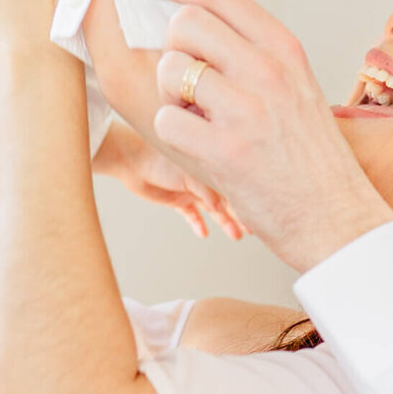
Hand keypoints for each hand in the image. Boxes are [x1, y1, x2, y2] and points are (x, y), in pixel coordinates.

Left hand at [94, 122, 247, 241]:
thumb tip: (220, 206)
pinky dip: (197, 224)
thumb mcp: (188, 172)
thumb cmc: (158, 157)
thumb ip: (205, 188)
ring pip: (212, 210)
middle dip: (240, 213)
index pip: (233, 186)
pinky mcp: (176, 199)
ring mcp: (190, 189)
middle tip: (255, 229)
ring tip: (237, 236)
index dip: (246, 199)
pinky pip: (190, 214)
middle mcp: (202, 179)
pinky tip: (204, 234)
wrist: (130, 158)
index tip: (262, 211)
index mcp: (209, 168)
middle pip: (227, 199)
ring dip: (224, 222)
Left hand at [127, 0, 392, 272]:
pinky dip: (172, 133)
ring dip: (170, 95)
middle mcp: (268, 71)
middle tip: (187, 83)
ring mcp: (247, 110)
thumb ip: (254, 55)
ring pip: (172, 69)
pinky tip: (200, 146)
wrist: (338, 218)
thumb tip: (197, 27)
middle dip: (172, 50)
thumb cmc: (312, 159)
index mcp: (284, 49)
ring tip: (197, 120)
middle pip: (185, 23)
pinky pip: (168, 120)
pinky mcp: (227, 151)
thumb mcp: (297, 87)